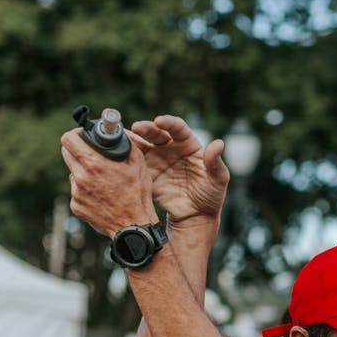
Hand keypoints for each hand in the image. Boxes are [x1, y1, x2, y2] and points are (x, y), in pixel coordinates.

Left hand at [60, 127, 156, 237]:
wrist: (133, 226)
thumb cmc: (138, 194)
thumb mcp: (138, 163)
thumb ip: (124, 143)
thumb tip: (116, 132)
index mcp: (93, 163)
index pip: (68, 139)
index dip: (75, 134)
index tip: (81, 136)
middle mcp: (80, 177)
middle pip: (67, 153)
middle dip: (78, 151)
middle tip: (90, 154)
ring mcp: (76, 193)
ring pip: (74, 173)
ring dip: (84, 172)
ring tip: (102, 182)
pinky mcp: (76, 206)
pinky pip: (77, 191)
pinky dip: (86, 191)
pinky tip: (101, 196)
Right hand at [129, 115, 229, 229]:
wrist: (196, 215)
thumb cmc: (211, 194)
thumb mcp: (218, 179)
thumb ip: (215, 162)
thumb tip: (218, 143)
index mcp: (189, 144)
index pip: (178, 128)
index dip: (168, 123)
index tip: (159, 121)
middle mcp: (171, 148)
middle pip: (157, 133)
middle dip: (147, 128)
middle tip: (137, 128)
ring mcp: (157, 159)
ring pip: (143, 144)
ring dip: (133, 139)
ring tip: (122, 137)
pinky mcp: (147, 173)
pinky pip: (135, 163)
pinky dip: (126, 156)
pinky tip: (117, 153)